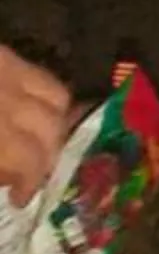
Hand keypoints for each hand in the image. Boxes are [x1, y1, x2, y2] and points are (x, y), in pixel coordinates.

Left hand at [0, 45, 70, 207]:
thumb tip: (10, 179)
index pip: (30, 158)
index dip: (32, 182)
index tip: (22, 199)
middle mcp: (8, 97)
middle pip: (51, 128)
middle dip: (49, 157)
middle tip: (36, 175)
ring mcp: (9, 70)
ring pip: (58, 97)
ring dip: (56, 124)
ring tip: (40, 142)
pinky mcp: (6, 54)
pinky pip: (42, 76)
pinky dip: (47, 96)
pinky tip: (33, 112)